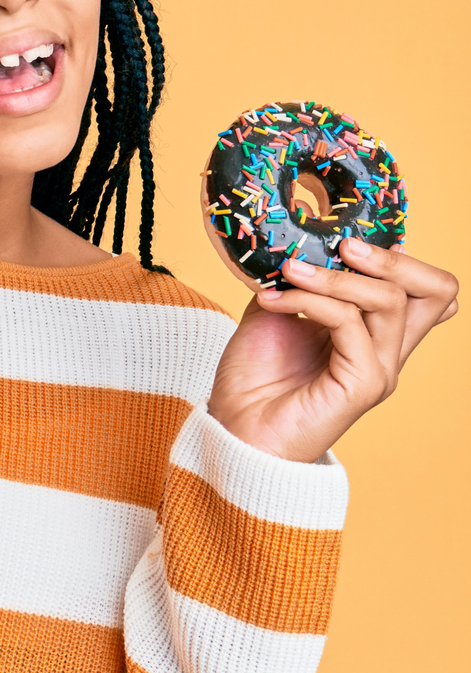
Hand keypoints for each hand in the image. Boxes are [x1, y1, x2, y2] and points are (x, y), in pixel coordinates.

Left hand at [208, 238, 458, 462]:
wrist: (234, 432)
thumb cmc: (254, 379)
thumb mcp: (275, 313)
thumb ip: (297, 281)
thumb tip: (298, 245)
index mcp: (375, 334)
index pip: (427, 290)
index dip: (402, 257)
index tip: (348, 239)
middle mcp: (388, 352)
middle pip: (437, 291)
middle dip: (390, 258)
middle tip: (342, 245)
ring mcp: (380, 369)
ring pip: (388, 301)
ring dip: (334, 277)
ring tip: (289, 270)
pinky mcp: (363, 385)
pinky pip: (349, 324)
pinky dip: (309, 301)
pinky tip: (273, 300)